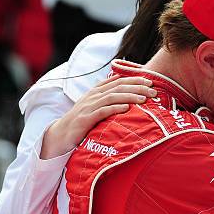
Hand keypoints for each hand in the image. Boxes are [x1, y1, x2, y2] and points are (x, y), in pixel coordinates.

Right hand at [40, 75, 156, 158]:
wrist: (61, 135)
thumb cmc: (82, 121)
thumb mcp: (95, 106)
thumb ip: (108, 97)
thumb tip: (124, 88)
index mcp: (96, 91)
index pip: (118, 81)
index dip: (134, 79)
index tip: (150, 80)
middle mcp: (93, 96)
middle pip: (118, 87)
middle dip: (137, 86)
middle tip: (153, 90)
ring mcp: (89, 106)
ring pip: (112, 97)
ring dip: (129, 96)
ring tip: (144, 98)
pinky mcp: (86, 119)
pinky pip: (102, 111)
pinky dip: (115, 108)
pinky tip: (126, 108)